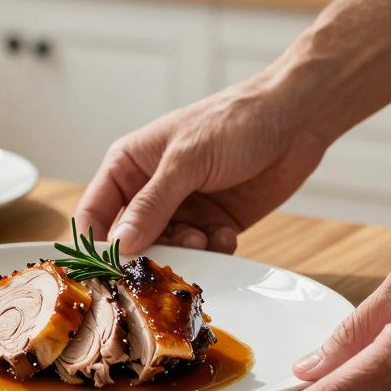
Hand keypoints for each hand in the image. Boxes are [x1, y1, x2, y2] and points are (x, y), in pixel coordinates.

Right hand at [74, 78, 328, 254]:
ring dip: (184, 253)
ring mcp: (182, 209)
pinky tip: (227, 234)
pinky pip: (200, 252)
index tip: (108, 271)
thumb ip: (152, 205)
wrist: (296, 119)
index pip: (94, 213)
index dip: (96, 245)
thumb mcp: (187, 160)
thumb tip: (119, 246)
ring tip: (205, 236)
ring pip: (166, 251)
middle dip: (147, 254)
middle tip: (165, 264)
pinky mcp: (212, 224)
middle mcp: (149, 190)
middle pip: (129, 241)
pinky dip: (212, 251)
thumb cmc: (235, 121)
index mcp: (129, 165)